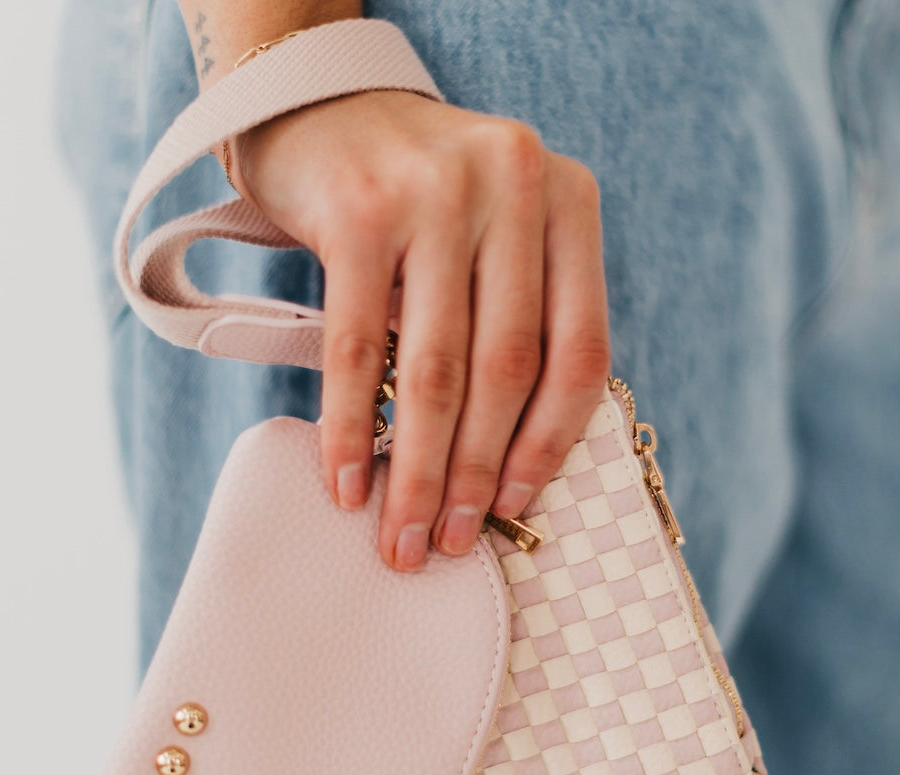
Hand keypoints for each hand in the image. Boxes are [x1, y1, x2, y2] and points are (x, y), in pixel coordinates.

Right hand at [232, 90, 609, 569]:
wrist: (320, 105)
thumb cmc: (417, 198)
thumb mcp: (495, 235)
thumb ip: (518, 317)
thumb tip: (508, 460)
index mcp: (567, 203)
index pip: (579, 350)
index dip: (548, 444)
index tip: (514, 506)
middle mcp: (513, 187)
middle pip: (507, 370)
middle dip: (476, 475)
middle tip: (450, 542)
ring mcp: (435, 194)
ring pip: (436, 369)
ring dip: (419, 471)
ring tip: (402, 536)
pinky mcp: (358, 212)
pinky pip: (358, 348)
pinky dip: (353, 427)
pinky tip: (347, 482)